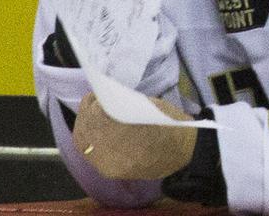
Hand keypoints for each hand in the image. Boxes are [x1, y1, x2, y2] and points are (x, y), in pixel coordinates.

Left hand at [72, 92, 197, 179]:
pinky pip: (91, 154)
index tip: (98, 95)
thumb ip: (121, 104)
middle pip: (83, 130)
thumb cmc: (169, 124)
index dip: (92, 104)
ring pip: (83, 143)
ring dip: (85, 127)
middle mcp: (109, 152)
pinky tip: (99, 132)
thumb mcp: (145, 105)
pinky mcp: (110, 172)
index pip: (93, 115)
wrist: (185, 151)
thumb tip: (103, 101)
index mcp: (121, 131)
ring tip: (95, 117)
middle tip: (93, 103)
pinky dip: (91, 141)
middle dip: (85, 114)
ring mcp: (108, 165)